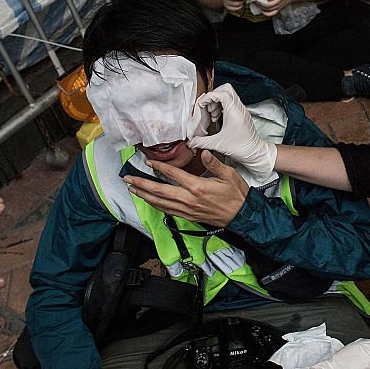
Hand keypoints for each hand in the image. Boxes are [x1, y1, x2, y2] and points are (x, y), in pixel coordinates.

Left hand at [126, 151, 248, 227]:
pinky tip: (149, 201)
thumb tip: (203, 152)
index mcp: (197, 187)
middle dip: (141, 184)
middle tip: (128, 178)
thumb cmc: (236, 195)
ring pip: (160, 203)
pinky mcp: (188, 216)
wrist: (241, 216)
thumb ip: (213, 163)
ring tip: (132, 188)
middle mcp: (189, 199)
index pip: (173, 175)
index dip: (159, 168)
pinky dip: (155, 205)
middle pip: (159, 191)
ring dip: (144, 195)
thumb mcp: (229, 174)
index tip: (149, 163)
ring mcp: (187, 210)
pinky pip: (167, 211)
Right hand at [187, 84, 276, 183]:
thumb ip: (201, 142)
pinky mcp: (242, 113)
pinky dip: (222, 105)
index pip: (221, 93)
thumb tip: (191, 142)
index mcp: (234, 112)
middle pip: (225, 89)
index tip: (201, 105)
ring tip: (212, 113)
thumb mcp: (218, 145)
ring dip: (217, 101)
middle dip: (213, 96)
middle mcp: (239, 108)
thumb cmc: (241, 148)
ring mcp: (241, 110)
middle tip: (207, 107)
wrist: (255, 153)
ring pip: (228, 94)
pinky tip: (217, 117)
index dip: (209, 97)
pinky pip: (231, 102)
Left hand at [252, 0, 293, 16]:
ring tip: (256, 3)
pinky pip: (272, 13)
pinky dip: (267, 13)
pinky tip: (262, 10)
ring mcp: (279, 5)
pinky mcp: (279, 8)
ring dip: (261, 7)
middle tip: (254, 0)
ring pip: (269, 10)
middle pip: (268, 5)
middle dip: (260, 3)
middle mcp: (279, 0)